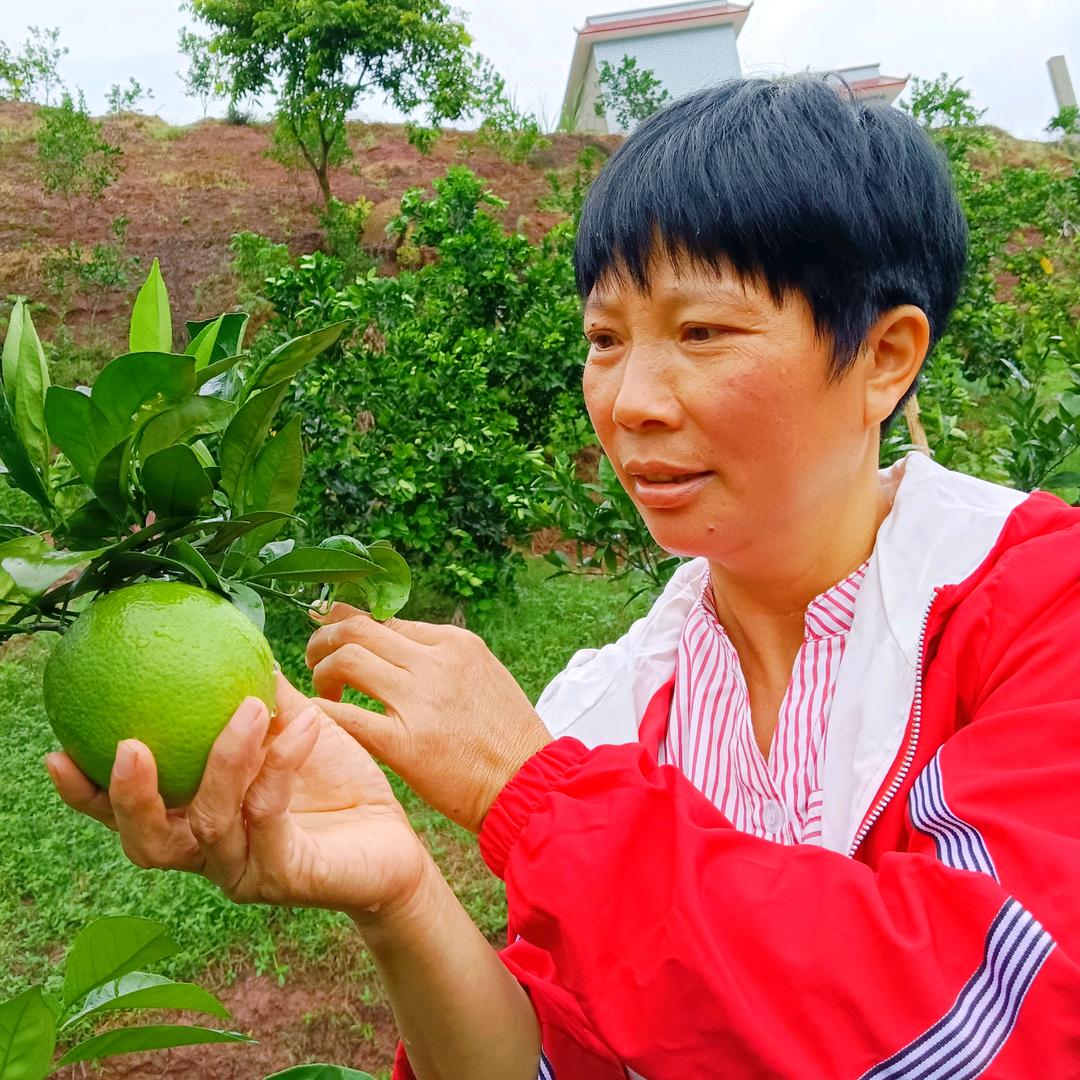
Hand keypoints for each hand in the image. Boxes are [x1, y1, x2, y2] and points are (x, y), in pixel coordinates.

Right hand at [45, 674, 431, 923]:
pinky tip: (301, 725)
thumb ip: (257, 694)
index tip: (57, 752)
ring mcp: (248, 870)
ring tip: (244, 710)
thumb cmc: (337, 784)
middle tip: (128, 747)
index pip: (131, 816)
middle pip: (149, 842)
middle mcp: (213, 854)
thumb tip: (227, 636)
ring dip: (225, 762)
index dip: (87, 794)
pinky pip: (272, 813)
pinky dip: (282, 764)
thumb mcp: (294, 730)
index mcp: (199, 820)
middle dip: (130, 798)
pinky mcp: (289, 874)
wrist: (395, 839)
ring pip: (209, 826)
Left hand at [306, 606, 551, 831]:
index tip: (332, 633)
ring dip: (321, 672)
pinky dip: (320, 711)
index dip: (349, 623)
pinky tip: (315, 717)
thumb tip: (397, 648)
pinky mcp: (404, 744)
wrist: (529, 784)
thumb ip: (442, 659)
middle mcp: (434, 663)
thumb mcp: (484, 675)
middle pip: (356, 629)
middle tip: (314, 658)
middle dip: (323, 639)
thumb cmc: (509, 737)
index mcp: (455, 643)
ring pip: (345, 660)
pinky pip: (345, 716)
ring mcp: (418, 701)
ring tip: (323, 692)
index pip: (385, 620)